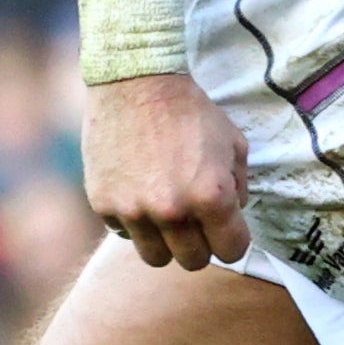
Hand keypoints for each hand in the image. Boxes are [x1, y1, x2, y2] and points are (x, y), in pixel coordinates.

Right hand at [86, 70, 252, 267]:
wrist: (136, 82)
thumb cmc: (190, 110)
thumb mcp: (233, 143)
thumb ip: (239, 187)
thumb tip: (233, 215)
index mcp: (211, 196)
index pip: (232, 251)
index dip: (233, 240)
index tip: (226, 229)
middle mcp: (172, 211)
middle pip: (193, 262)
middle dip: (200, 245)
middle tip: (196, 221)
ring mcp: (134, 210)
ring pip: (156, 258)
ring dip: (165, 241)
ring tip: (166, 213)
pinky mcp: (104, 204)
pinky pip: (125, 233)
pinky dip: (134, 220)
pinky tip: (139, 191)